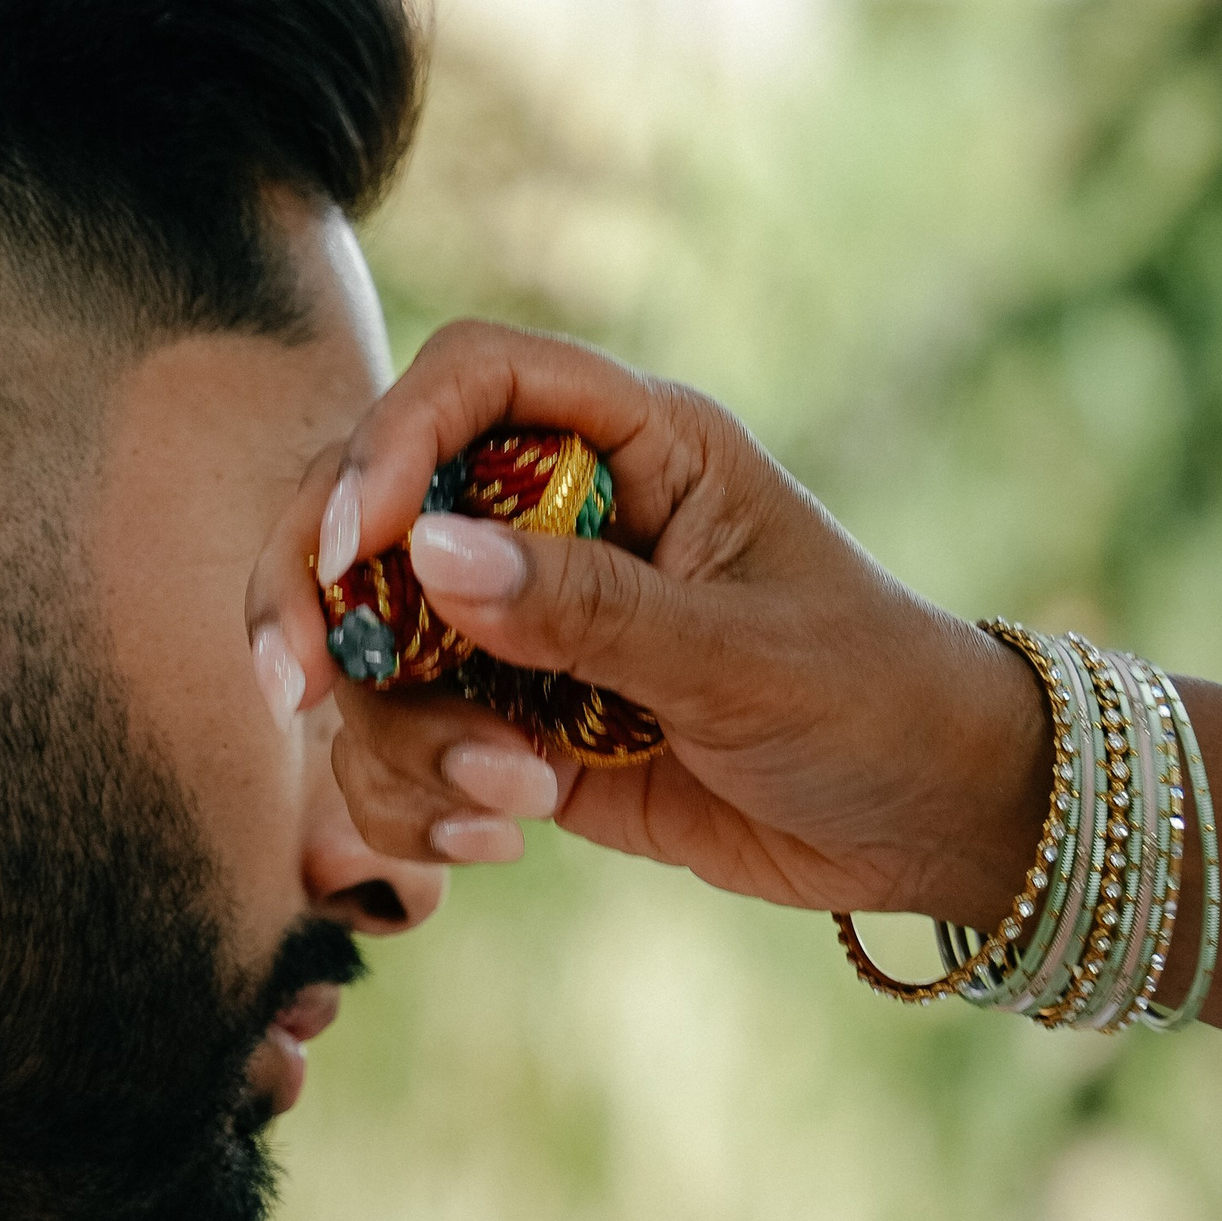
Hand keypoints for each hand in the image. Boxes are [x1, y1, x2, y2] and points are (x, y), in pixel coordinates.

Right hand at [248, 319, 1049, 921]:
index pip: (472, 379)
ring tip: (511, 804)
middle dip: (315, 594)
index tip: (363, 545)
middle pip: (371, 504)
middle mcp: (560, 517)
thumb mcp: (741, 657)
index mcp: (635, 445)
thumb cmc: (871, 703)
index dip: (392, 442)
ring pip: (372, 645)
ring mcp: (527, 625)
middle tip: (293, 684)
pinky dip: (418, 800)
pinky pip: (400, 745)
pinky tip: (501, 840)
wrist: (929, 828)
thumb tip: (428, 557)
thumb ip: (587, 609)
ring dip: (401, 735)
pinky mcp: (511, 723)